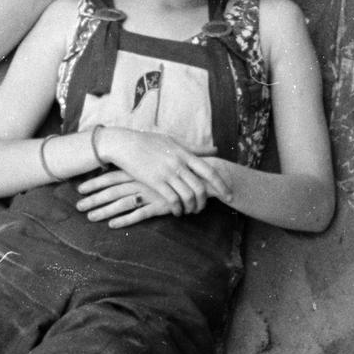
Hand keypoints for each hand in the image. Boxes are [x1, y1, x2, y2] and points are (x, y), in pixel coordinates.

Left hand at [75, 170, 175, 226]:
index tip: (79, 189)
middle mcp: (139, 181)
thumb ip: (139, 168)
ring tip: (90, 217)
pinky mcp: (158, 205)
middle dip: (93, 199)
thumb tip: (124, 168)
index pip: (110, 177)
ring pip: (121, 203)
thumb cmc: (174, 170)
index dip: (94, 183)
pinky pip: (138, 214)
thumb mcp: (154, 165)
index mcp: (137, 171)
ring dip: (104, 211)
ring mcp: (148, 194)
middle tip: (78, 206)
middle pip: (111, 191)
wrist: (198, 176)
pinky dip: (124, 220)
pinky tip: (112, 225)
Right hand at [93, 128, 212, 215]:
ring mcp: (167, 173)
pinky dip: (178, 209)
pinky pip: (172, 200)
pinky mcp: (155, 182)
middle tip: (202, 208)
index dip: (222, 185)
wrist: (123, 144)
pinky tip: (177, 212)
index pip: (210, 172)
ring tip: (190, 211)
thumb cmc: (148, 141)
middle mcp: (178, 164)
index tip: (229, 196)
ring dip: (192, 208)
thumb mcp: (173, 141)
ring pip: (188, 196)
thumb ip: (195, 148)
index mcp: (185, 153)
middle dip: (205, 202)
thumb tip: (216, 150)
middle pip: (200, 188)